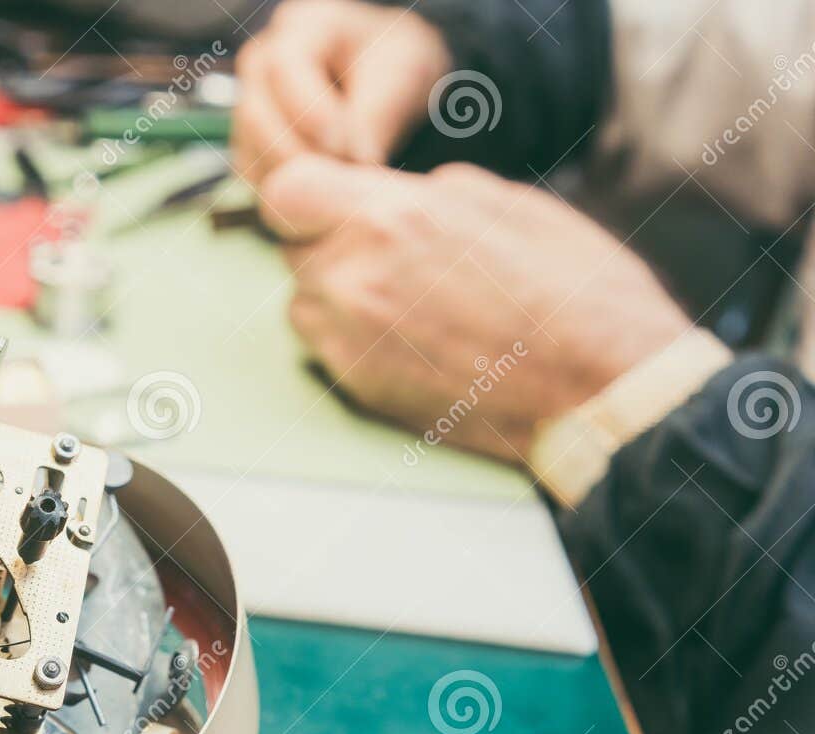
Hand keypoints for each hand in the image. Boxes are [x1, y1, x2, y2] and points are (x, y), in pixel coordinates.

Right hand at [233, 0, 451, 187]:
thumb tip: (359, 164)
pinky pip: (255, 176)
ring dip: (293, 178)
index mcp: (304, 26)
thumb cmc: (396, 66)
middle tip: (342, 178)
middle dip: (298, 152)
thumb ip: (378, 114)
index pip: (285, 65)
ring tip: (338, 189)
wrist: (389, 85)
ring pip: (249, 150)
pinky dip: (286, 194)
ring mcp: (250, 104)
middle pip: (255, 112)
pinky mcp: (250, 145)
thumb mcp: (402, 74)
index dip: (310, 110)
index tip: (344, 146)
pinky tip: (322, 195)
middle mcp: (263, 61)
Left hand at [260, 157, 695, 460]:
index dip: (310, 191)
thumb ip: (426, 193)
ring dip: (338, 292)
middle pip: (293, 247)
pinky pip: (326, 347)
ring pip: (305, 300)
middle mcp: (353, 280)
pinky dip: (353, 336)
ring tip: (410, 298)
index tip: (338, 197)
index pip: (286, 190)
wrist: (600, 391)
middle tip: (391, 252)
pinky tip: (414, 336)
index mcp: (389, 219)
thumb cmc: (573, 293)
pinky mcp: (356, 388)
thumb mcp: (506, 203)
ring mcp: (348, 342)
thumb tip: (390, 193)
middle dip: (330, 240)